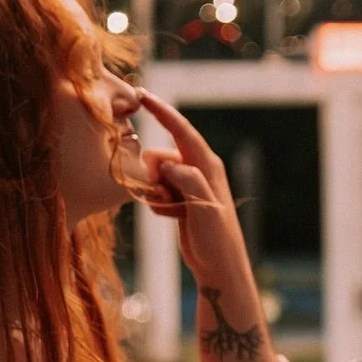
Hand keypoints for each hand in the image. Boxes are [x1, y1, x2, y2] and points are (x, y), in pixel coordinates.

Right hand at [137, 91, 247, 282]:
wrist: (219, 266)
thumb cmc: (217, 240)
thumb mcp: (205, 210)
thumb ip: (189, 182)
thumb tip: (168, 165)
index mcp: (208, 165)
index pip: (181, 130)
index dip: (162, 111)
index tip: (142, 95)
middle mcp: (198, 170)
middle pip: (159, 156)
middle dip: (153, 175)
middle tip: (166, 198)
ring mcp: (188, 185)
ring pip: (154, 175)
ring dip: (155, 193)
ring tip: (173, 211)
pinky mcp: (179, 199)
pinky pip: (155, 191)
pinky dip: (157, 204)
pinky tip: (173, 218)